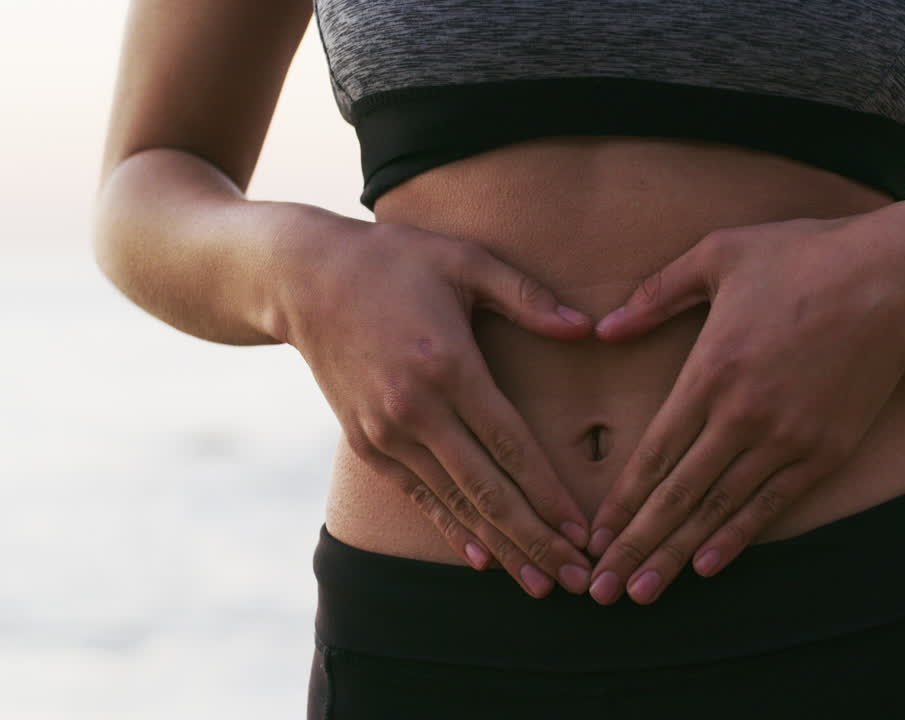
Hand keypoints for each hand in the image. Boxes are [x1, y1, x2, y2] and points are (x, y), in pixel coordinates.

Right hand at [277, 215, 595, 597]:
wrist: (301, 278)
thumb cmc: (394, 260)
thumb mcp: (464, 260)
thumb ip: (527, 297)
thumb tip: (586, 329)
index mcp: (448, 366)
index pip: (511, 445)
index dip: (550, 494)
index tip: (584, 530)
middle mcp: (415, 410)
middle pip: (487, 490)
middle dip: (536, 540)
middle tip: (576, 577)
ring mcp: (386, 432)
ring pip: (455, 504)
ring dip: (500, 548)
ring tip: (540, 583)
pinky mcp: (367, 443)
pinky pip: (418, 496)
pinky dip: (452, 529)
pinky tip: (483, 558)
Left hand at [584, 209, 904, 604]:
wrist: (896, 279)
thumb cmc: (804, 255)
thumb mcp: (718, 254)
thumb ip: (657, 294)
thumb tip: (604, 328)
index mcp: (710, 372)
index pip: (654, 453)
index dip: (621, 502)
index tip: (592, 538)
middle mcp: (742, 416)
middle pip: (677, 496)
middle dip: (635, 547)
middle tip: (600, 590)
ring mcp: (786, 439)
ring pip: (720, 511)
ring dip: (677, 556)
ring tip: (642, 594)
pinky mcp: (824, 450)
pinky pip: (772, 505)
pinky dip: (738, 539)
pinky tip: (708, 566)